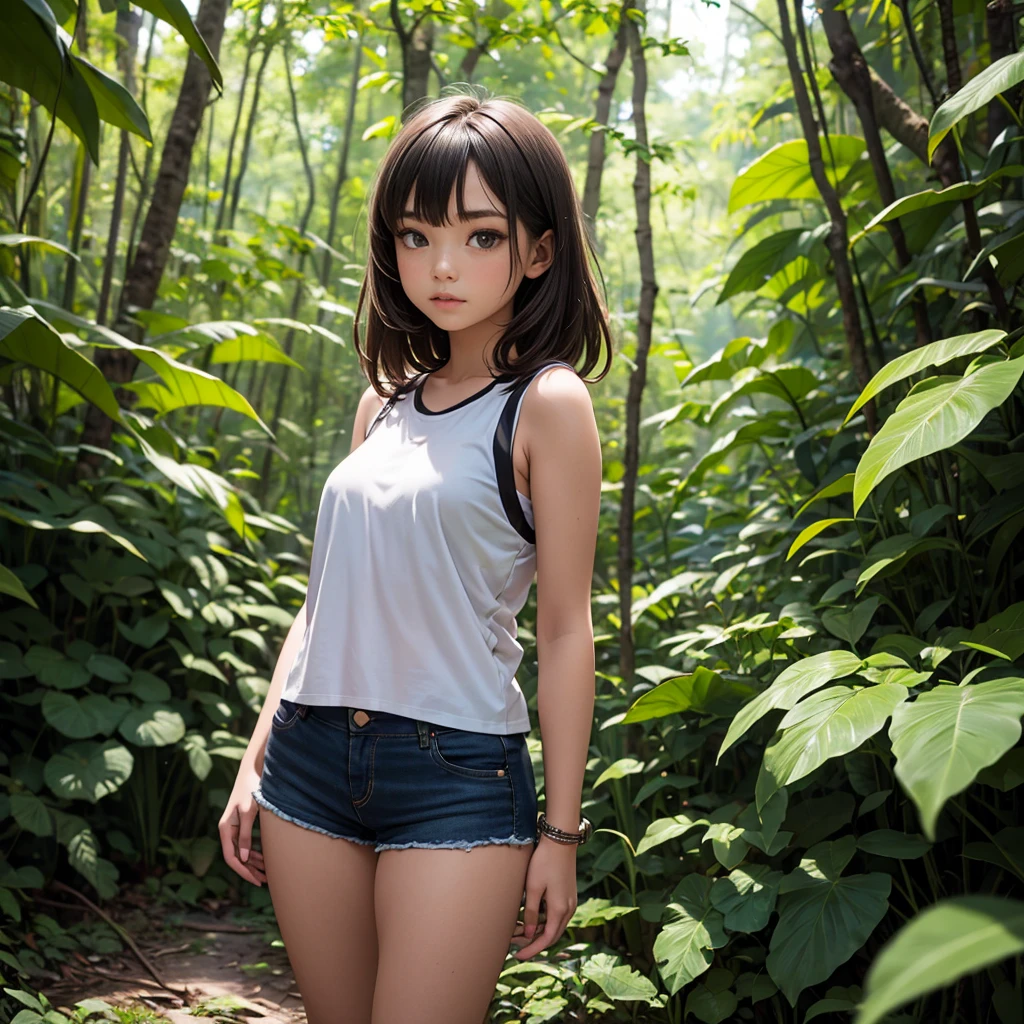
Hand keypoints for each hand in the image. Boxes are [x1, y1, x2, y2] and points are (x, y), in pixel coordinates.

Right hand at [218, 765, 266, 885]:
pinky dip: (255, 852)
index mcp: (225, 829)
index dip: (243, 871)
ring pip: (242, 852)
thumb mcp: (248, 813)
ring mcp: (235, 828)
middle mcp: (228, 830)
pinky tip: (265, 859)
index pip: (231, 857)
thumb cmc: (250, 790)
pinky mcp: (243, 824)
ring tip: (267, 874)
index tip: (256, 880)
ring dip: (253, 863)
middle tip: (264, 881)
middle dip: (249, 870)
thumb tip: (242, 858)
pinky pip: (247, 843)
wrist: (252, 772)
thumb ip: (245, 835)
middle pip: (237, 857)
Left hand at [509, 837, 578, 959]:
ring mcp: (570, 902)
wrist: (560, 841)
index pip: (546, 939)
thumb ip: (530, 912)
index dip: (532, 949)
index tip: (517, 955)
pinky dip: (545, 921)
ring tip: (519, 931)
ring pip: (555, 926)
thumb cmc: (544, 862)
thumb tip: (528, 934)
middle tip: (515, 945)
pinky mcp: (568, 895)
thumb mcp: (533, 888)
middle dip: (534, 943)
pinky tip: (531, 918)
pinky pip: (557, 916)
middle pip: (552, 935)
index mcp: (560, 909)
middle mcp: (568, 909)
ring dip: (539, 932)